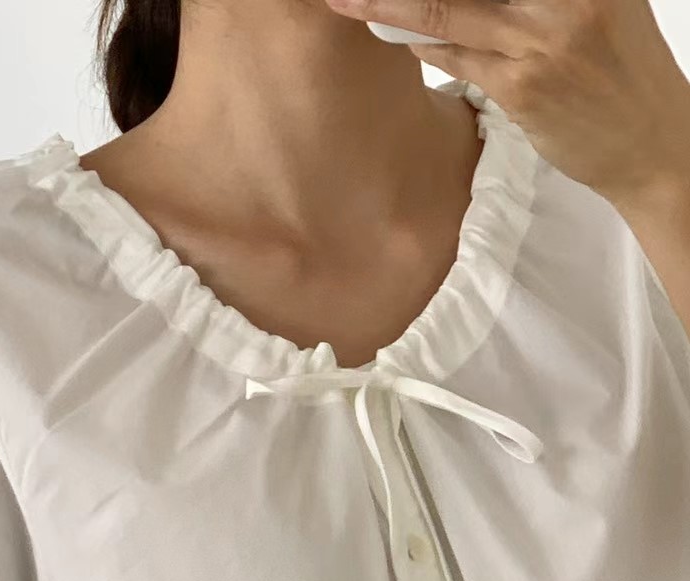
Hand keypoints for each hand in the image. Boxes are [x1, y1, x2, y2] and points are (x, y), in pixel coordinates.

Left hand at [322, 0, 689, 206]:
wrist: (652, 143)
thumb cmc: (617, 70)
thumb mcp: (592, 4)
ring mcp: (543, 40)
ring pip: (447, 10)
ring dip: (392, 6)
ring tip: (352, 0)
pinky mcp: (523, 88)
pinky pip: (456, 58)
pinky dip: (424, 45)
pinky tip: (403, 37)